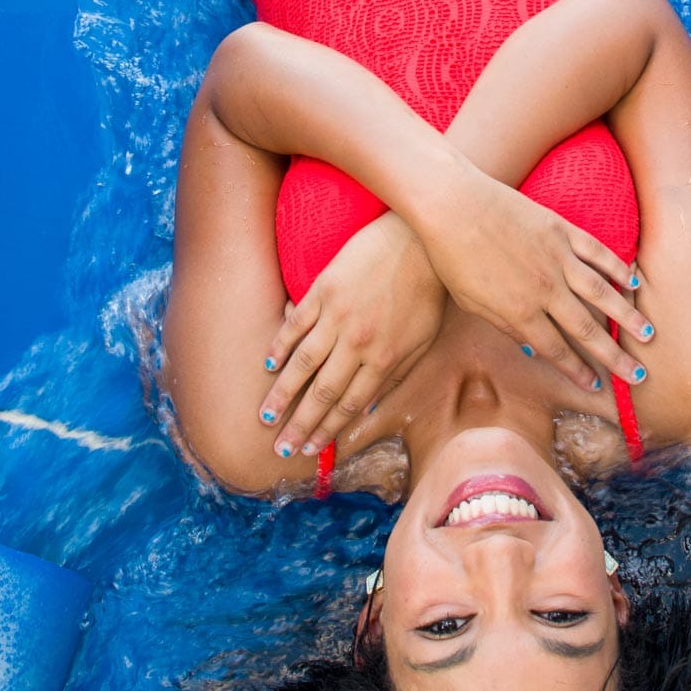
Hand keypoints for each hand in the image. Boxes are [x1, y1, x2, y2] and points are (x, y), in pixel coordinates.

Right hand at [258, 213, 444, 456]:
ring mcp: (337, 315)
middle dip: (300, 424)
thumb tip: (368, 411)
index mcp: (384, 359)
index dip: (328, 430)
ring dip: (282, 393)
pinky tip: (267, 365)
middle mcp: (357, 342)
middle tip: (280, 447)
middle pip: (322, 392)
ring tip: (265, 416)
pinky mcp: (323, 289)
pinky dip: (280, 346)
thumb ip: (395, 377)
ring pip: (302, 363)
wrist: (417, 241)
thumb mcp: (421, 342)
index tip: (311, 449)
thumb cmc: (424, 294)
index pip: (349, 405)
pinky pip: (295, 324)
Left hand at [417, 171, 653, 390]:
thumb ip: (504, 325)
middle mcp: (545, 289)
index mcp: (519, 311)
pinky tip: (633, 282)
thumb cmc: (452, 256)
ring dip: (627, 316)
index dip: (577, 370)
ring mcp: (556, 257)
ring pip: (602, 293)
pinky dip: (617, 268)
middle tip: (637, 375)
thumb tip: (530, 347)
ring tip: (648, 334)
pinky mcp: (560, 230)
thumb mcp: (471, 301)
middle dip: (614, 356)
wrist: (451, 204)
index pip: (556, 349)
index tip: (596, 386)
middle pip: (587, 330)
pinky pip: (596, 253)